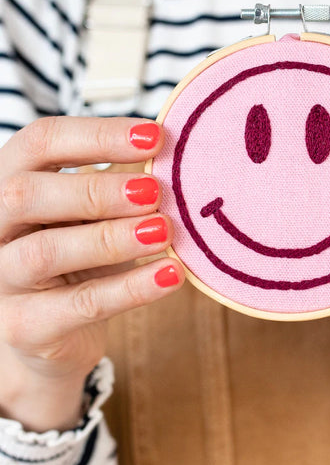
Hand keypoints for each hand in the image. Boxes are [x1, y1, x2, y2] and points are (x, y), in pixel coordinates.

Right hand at [0, 117, 183, 430]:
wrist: (49, 330)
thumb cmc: (78, 256)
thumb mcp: (91, 214)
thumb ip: (120, 186)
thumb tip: (178, 159)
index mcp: (11, 182)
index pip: (40, 142)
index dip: (98, 134)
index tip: (156, 137)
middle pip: (26, 194)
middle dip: (97, 189)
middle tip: (154, 191)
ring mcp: (1, 279)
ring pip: (45, 251)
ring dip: (112, 238)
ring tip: (163, 231)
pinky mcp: (26, 326)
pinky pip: (79, 304)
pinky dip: (131, 288)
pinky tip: (171, 274)